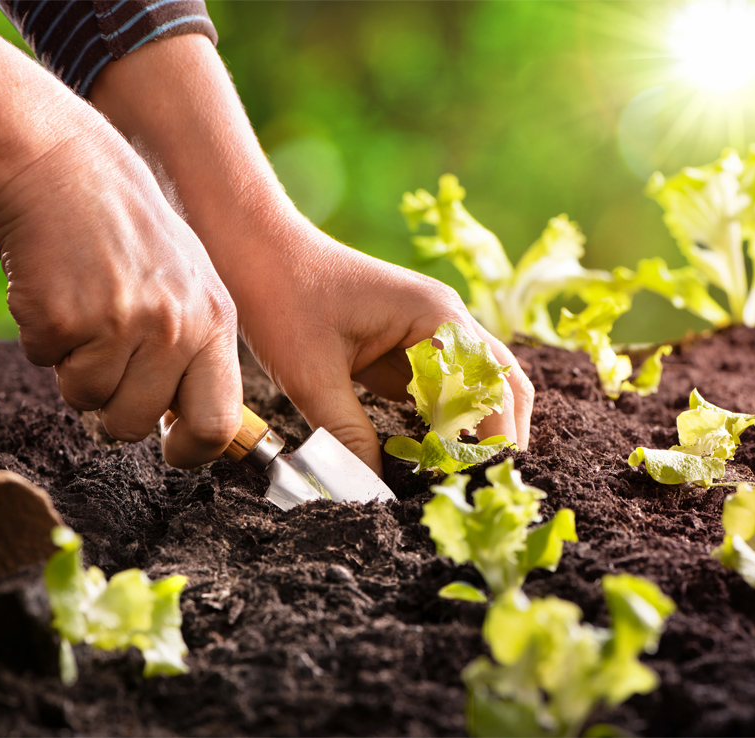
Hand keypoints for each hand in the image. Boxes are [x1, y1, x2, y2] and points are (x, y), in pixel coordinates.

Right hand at [0, 3, 242, 468]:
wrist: (64, 162)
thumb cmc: (126, 228)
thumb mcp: (189, 282)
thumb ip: (194, 349)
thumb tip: (186, 427)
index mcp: (216, 321)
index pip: (219, 424)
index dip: (191, 452)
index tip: (172, 451)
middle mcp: (177, 327)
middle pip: (138, 425)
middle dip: (114, 416)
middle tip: (103, 371)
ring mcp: (123, 324)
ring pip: (87, 402)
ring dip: (73, 371)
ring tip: (83, 313)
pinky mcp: (67, 318)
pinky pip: (45, 364)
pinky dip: (41, 339)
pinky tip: (55, 290)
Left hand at [88, 33, 533, 473]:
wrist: (253, 247)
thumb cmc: (282, 295)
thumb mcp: (312, 376)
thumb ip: (348, 436)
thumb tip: (371, 493)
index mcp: (436, 317)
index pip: (493, 385)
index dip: (493, 439)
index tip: (479, 484)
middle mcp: (445, 321)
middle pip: (501, 385)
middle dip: (498, 437)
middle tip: (481, 490)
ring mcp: (428, 333)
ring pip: (474, 389)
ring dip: (470, 432)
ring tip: (457, 483)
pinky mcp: (404, 346)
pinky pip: (438, 391)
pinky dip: (440, 425)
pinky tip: (425, 461)